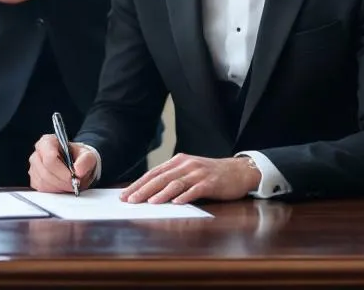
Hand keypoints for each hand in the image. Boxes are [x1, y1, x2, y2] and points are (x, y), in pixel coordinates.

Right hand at [28, 134, 97, 192]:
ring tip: (69, 184)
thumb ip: (86, 160)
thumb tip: (78, 170)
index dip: (62, 171)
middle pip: (45, 173)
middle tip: (74, 184)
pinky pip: (41, 189)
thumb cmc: (79, 158)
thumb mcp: (88, 155)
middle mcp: (38, 154)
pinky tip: (62, 187)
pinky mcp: (34, 180)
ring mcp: (34, 167)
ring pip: (43, 183)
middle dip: (62, 181)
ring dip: (59, 187)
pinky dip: (54, 191)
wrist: (77, 166)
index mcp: (48, 142)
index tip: (73, 176)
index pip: (50, 158)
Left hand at [120, 153, 258, 204]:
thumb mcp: (189, 171)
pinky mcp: (211, 183)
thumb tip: (149, 192)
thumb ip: (172, 178)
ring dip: (161, 193)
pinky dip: (185, 196)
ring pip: (175, 183)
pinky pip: (195, 190)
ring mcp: (198, 173)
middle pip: (161, 178)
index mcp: (178, 161)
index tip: (124, 195)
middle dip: (143, 190)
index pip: (153, 173)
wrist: (239, 171)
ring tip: (149, 202)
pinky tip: (176, 203)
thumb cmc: (210, 174)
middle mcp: (186, 165)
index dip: (138, 184)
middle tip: (130, 200)